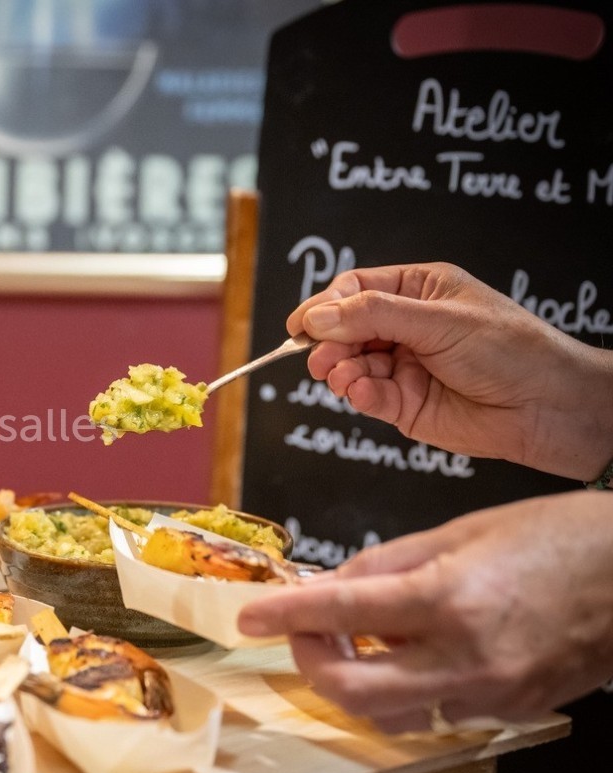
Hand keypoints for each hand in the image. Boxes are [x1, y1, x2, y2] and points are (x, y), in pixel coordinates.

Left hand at [237, 491, 612, 731]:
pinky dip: (402, 689)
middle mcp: (467, 656)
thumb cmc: (558, 536)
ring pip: (389, 714)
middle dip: (311, 661)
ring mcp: (490, 692)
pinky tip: (403, 653)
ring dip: (353, 681)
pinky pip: (434, 713)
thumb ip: (386, 563)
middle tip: (304, 628)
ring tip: (353, 639)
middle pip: (353, 689)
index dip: (286, 616)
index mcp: (450, 597)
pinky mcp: (510, 710)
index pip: (343, 613)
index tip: (251, 618)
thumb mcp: (461, 531)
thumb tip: (328, 584)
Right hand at [287, 263, 612, 481]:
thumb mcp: (438, 320)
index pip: (356, 289)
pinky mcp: (404, 403)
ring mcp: (404, 366)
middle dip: (327, 341)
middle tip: (316, 356)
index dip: (325, 305)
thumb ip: (373, 316)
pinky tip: (361, 391)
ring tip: (340, 375)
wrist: (547, 407)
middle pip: (345, 328)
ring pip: (350, 364)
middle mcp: (408, 327)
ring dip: (338, 370)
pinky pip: (366, 395)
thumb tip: (317, 316)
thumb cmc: (510, 350)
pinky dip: (357, 394)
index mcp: (419, 291)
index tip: (301, 324)